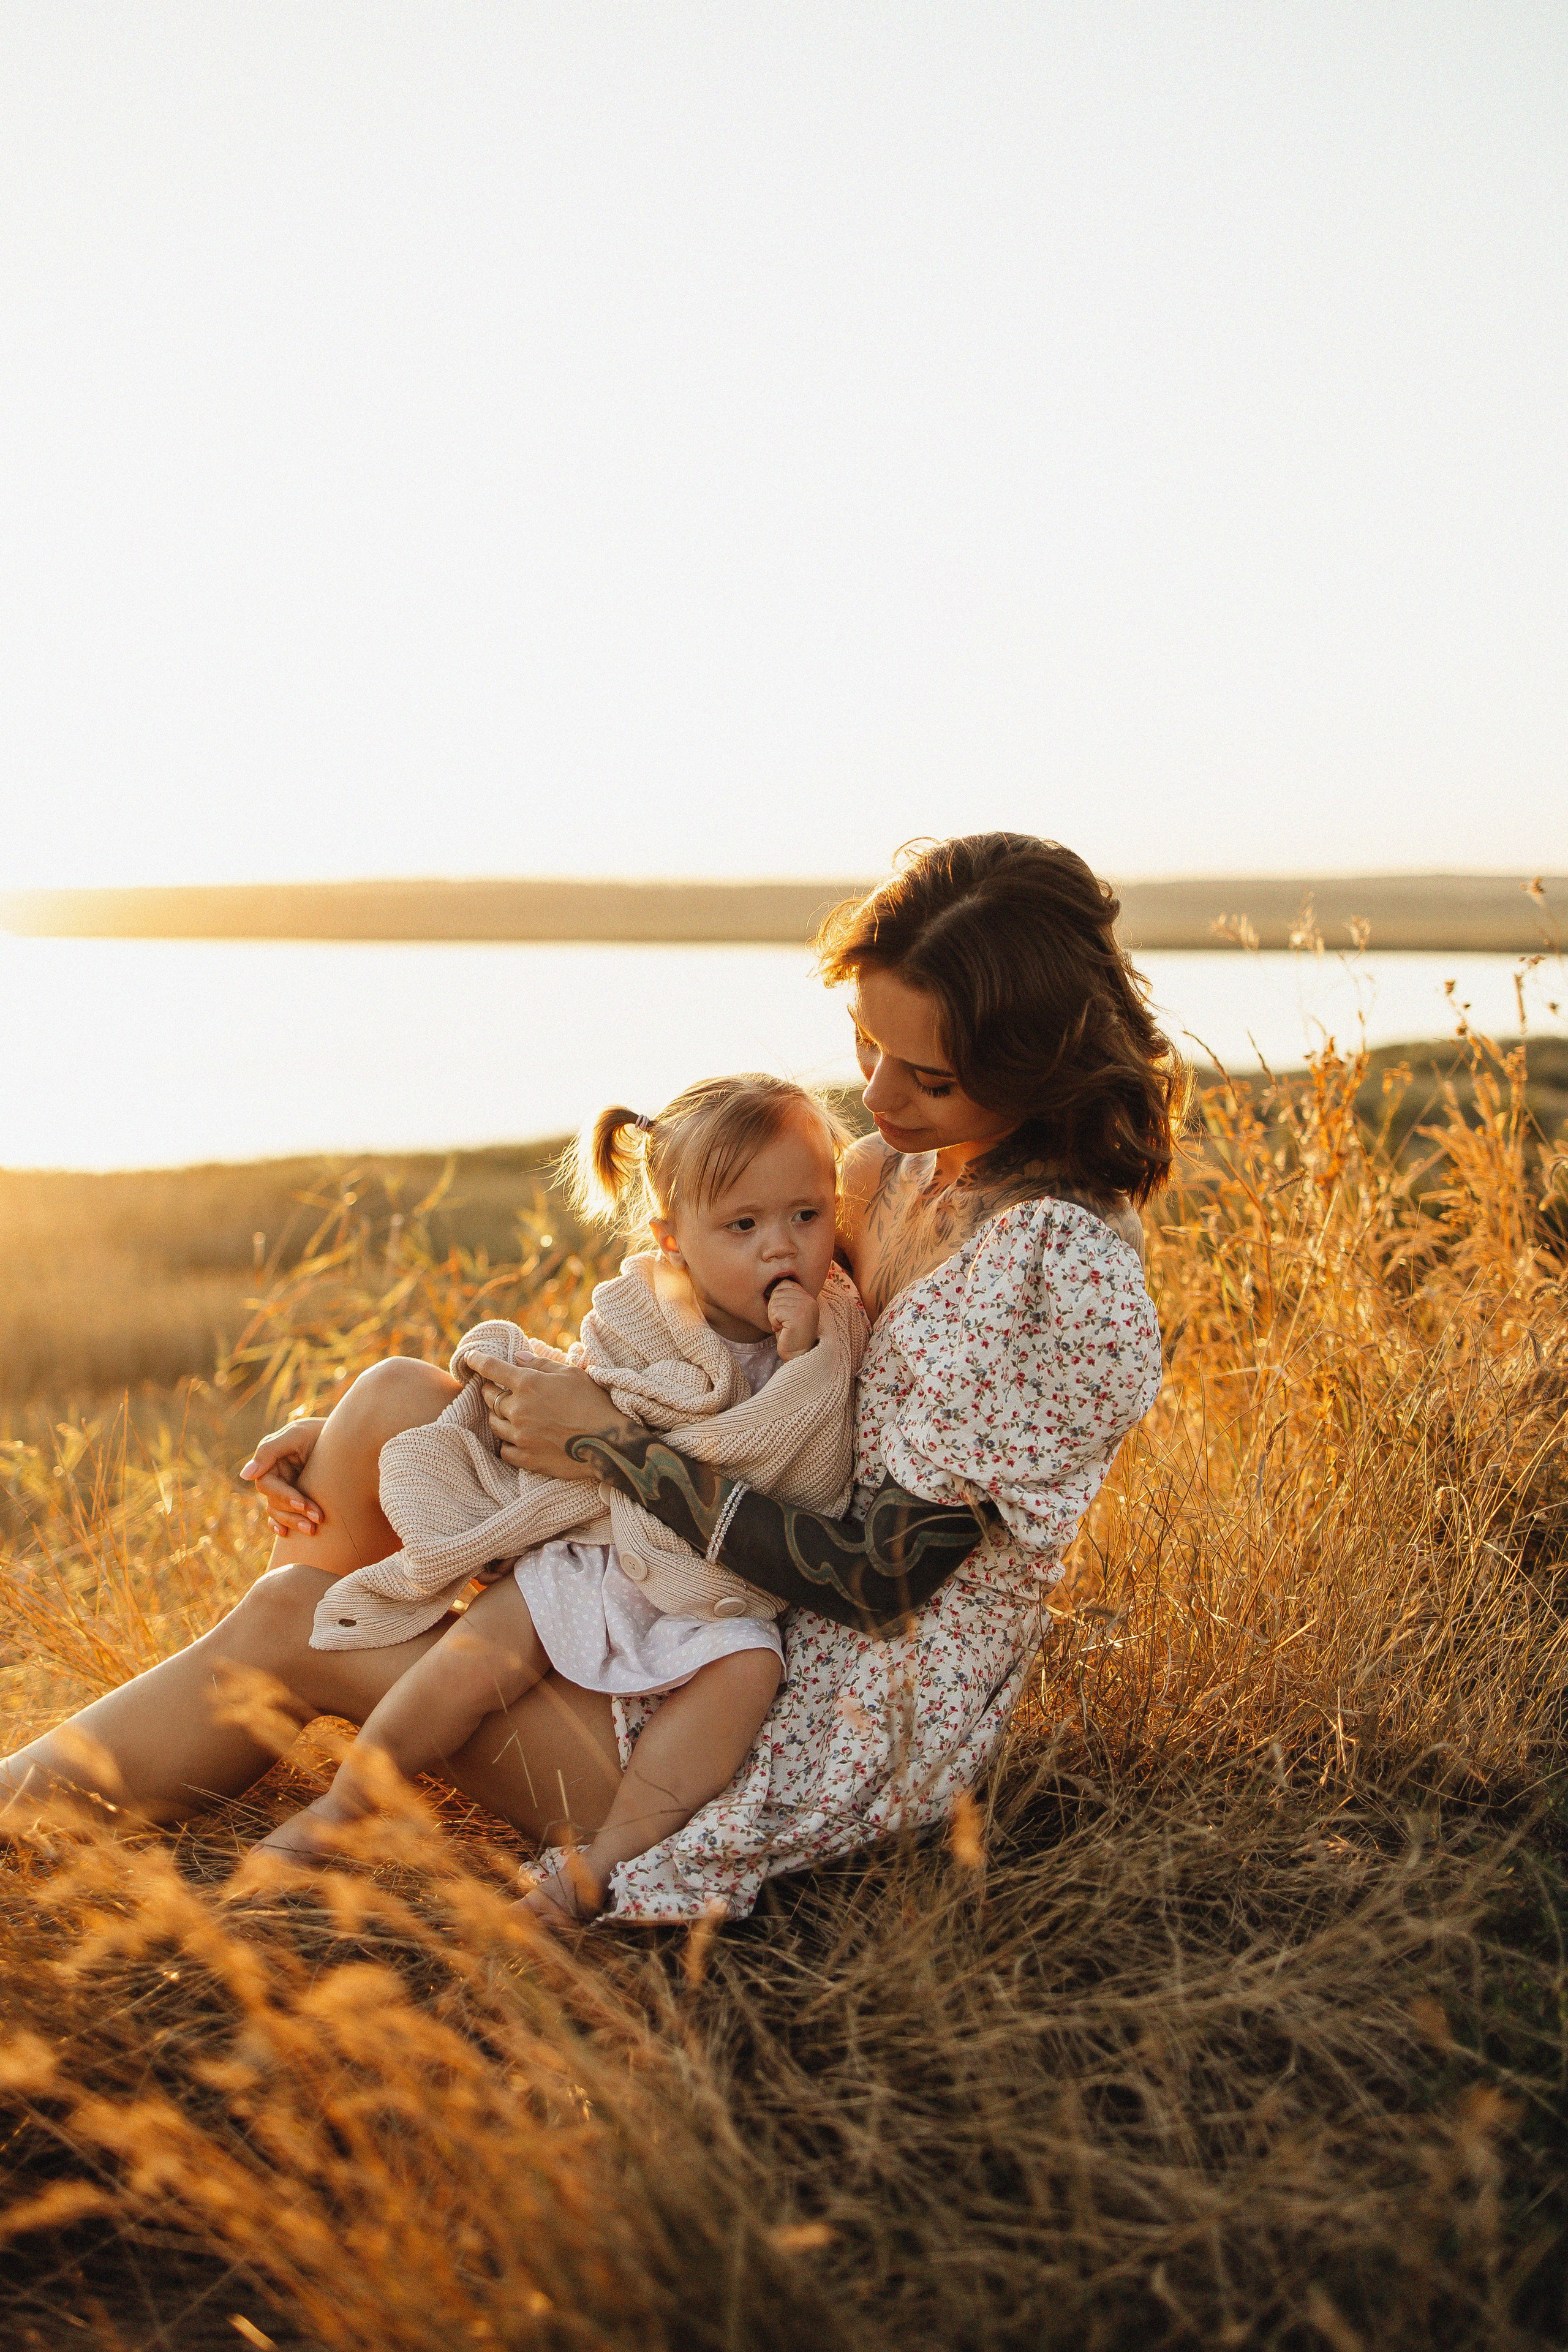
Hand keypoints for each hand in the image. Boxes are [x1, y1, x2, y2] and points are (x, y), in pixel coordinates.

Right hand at [240, 1418, 325, 1538]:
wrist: (347, 1439)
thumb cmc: (320, 1432)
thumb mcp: (297, 1435)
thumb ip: (269, 1450)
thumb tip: (245, 1476)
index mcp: (270, 1461)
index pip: (267, 1485)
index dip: (283, 1496)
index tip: (301, 1504)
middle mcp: (275, 1476)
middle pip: (274, 1502)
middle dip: (294, 1512)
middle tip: (317, 1518)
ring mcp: (285, 1488)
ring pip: (279, 1512)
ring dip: (293, 1522)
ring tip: (313, 1530)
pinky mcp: (295, 1498)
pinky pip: (281, 1516)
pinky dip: (281, 1525)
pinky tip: (287, 1534)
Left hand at [465, 1351, 637, 1479]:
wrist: (610, 1444)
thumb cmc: (594, 1403)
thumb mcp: (571, 1374)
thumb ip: (540, 1364)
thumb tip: (516, 1358)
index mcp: (529, 1384)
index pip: (491, 1369)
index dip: (477, 1361)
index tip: (469, 1357)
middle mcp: (519, 1409)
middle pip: (489, 1396)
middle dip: (490, 1388)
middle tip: (497, 1387)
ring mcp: (520, 1436)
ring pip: (494, 1423)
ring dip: (497, 1414)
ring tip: (508, 1412)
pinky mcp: (526, 1458)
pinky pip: (503, 1449)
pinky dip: (506, 1441)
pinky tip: (515, 1437)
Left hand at [767, 1278, 819, 1360]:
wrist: (798, 1356)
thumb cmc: (790, 1335)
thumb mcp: (790, 1312)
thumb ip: (787, 1297)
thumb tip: (772, 1282)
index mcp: (809, 1297)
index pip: (785, 1284)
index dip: (777, 1298)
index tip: (782, 1313)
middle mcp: (809, 1300)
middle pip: (778, 1291)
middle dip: (774, 1308)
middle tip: (782, 1322)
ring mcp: (805, 1308)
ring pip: (775, 1302)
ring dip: (773, 1317)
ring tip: (783, 1327)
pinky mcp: (797, 1317)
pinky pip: (774, 1312)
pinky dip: (773, 1323)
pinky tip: (782, 1330)